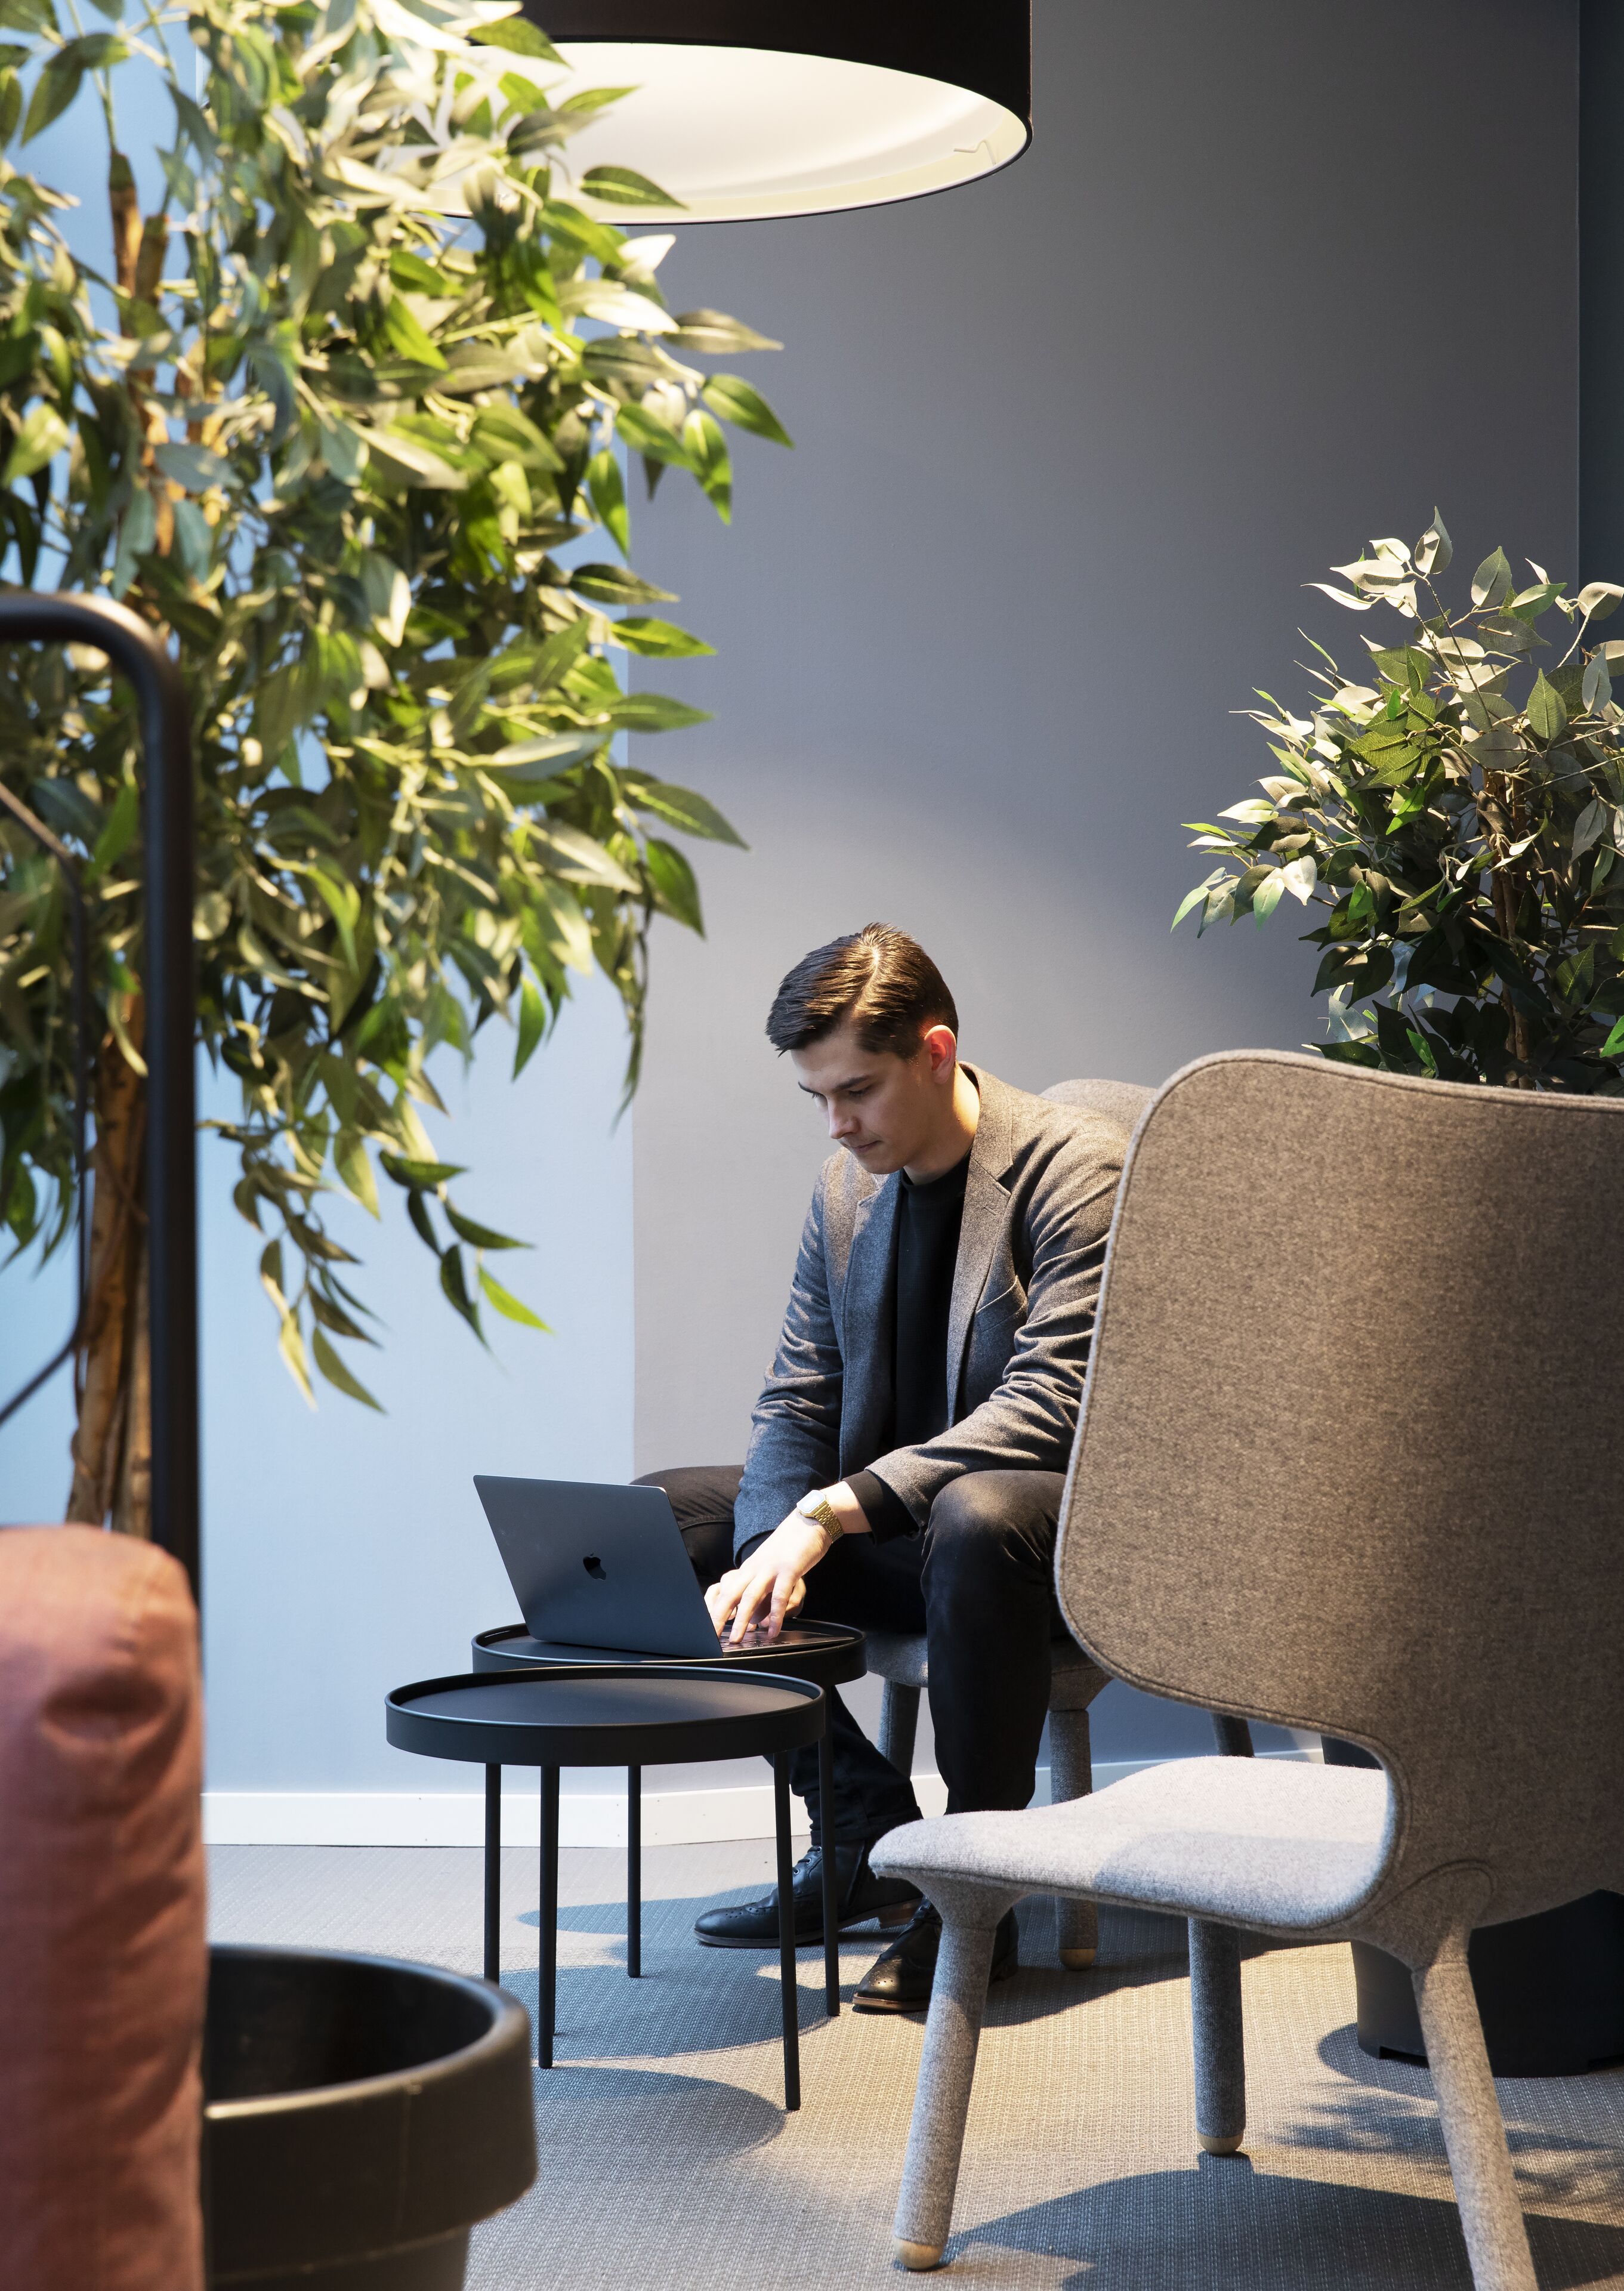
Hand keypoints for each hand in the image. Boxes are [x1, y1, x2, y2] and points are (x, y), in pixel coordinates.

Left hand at [705, 1514, 827, 1644]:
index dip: (714, 1609)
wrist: (808, 1522)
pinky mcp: (789, 1569)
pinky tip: (773, 1630)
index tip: (707, 1627)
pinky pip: (779, 1595)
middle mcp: (755, 1568)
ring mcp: (770, 1568)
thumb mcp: (770, 1569)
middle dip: (718, 1616)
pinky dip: (775, 1615)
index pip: (725, 1590)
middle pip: (731, 1594)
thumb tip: (755, 1619)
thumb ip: (763, 1593)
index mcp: (749, 1569)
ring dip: (741, 1619)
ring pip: (750, 1596)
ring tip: (736, 1638)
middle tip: (711, 1636)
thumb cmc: (790, 1548)